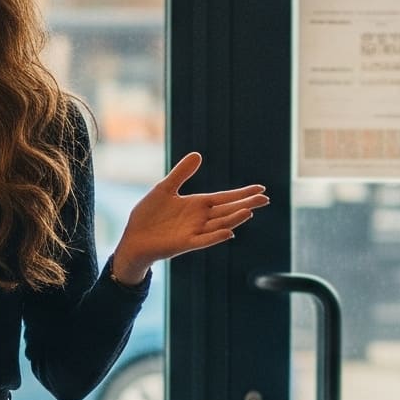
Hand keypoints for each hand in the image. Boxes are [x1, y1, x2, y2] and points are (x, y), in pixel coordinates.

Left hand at [107, 152, 268, 283]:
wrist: (133, 238)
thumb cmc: (148, 215)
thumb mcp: (165, 188)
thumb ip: (182, 173)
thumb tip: (199, 155)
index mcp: (197, 205)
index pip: (225, 198)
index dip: (242, 193)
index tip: (261, 188)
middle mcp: (200, 219)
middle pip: (228, 210)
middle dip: (246, 204)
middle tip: (266, 199)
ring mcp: (193, 232)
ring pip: (219, 224)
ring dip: (234, 218)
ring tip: (250, 211)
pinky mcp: (183, 244)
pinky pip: (203, 241)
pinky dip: (215, 237)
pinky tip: (228, 232)